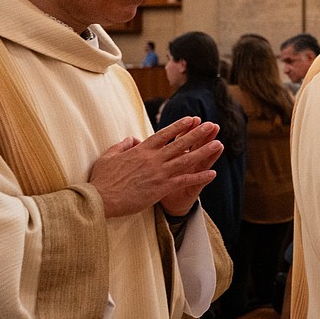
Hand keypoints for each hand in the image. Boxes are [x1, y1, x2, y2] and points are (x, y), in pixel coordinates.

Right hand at [89, 117, 222, 218]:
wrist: (100, 199)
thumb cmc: (102, 179)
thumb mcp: (108, 156)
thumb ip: (122, 146)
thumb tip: (131, 138)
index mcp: (141, 150)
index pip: (164, 134)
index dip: (179, 126)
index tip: (191, 119)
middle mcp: (153, 159)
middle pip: (180, 143)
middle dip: (198, 134)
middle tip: (212, 125)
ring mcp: (158, 173)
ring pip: (186, 159)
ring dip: (204, 151)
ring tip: (219, 144)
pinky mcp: (161, 187)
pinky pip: (185, 180)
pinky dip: (199, 176)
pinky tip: (213, 173)